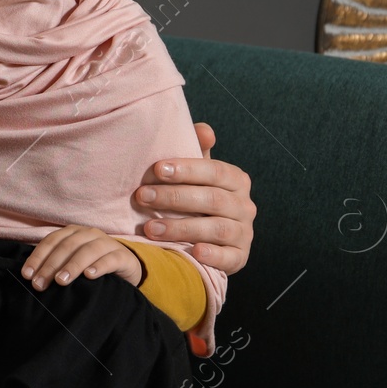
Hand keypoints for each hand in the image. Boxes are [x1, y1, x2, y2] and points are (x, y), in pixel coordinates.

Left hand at [20, 225, 142, 289]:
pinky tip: (90, 276)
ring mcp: (107, 243)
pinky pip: (110, 259)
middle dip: (50, 266)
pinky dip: (99, 266)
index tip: (27, 275)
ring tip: (61, 281)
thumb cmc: (92, 265)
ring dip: (72, 265)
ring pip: (87, 251)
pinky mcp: (122, 256)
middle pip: (66, 247)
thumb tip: (32, 278)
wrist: (126, 268)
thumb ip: (55, 265)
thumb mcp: (72, 262)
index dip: (38, 257)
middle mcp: (88, 234)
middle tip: (40, 284)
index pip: (51, 241)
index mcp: (72, 233)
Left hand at [136, 121, 255, 273]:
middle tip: (142, 197)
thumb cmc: (197, 197)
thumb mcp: (196, 174)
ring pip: (217, 228)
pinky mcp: (240, 257)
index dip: (187, 169)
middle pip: (213, 199)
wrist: (209, 237)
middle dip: (174, 197)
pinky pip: (229, 257)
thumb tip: (205, 130)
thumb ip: (197, 151)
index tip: (157, 169)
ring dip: (181, 227)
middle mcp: (244, 205)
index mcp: (236, 180)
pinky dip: (212, 254)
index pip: (215, 171)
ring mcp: (244, 233)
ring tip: (150, 228)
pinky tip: (193, 252)